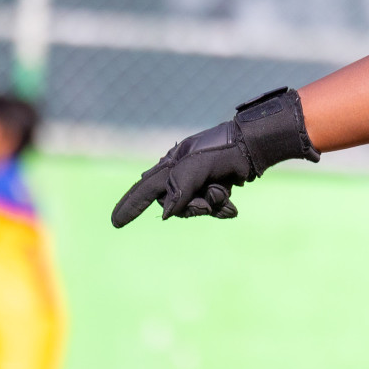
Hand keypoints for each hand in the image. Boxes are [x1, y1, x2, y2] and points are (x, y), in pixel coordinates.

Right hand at [111, 122, 249, 226]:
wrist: (253, 146)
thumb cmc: (223, 150)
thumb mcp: (197, 166)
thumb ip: (179, 188)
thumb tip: (165, 215)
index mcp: (170, 165)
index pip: (145, 189)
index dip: (130, 205)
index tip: (115, 222)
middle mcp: (180, 173)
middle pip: (174, 205)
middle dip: (192, 207)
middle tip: (210, 201)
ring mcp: (198, 181)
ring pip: (194, 207)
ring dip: (211, 204)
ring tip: (224, 191)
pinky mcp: (214, 186)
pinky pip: (211, 207)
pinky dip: (220, 208)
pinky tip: (231, 209)